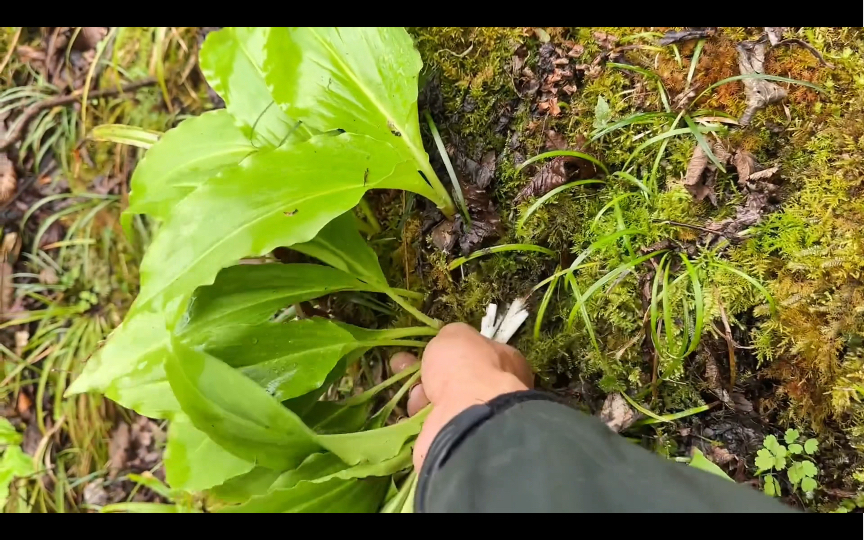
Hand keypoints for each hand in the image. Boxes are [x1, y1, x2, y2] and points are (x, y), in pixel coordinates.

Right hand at [389, 322, 532, 470]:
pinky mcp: (460, 441)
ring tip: (414, 395)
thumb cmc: (466, 367)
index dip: (452, 352)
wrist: (467, 417)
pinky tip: (413, 412)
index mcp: (506, 361)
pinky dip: (420, 419)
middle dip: (429, 374)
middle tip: (404, 366)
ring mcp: (480, 419)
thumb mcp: (455, 335)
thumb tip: (448, 343)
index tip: (430, 350)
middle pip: (457, 378)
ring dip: (422, 396)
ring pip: (442, 402)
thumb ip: (452, 337)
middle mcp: (498, 391)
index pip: (478, 353)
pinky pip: (435, 424)